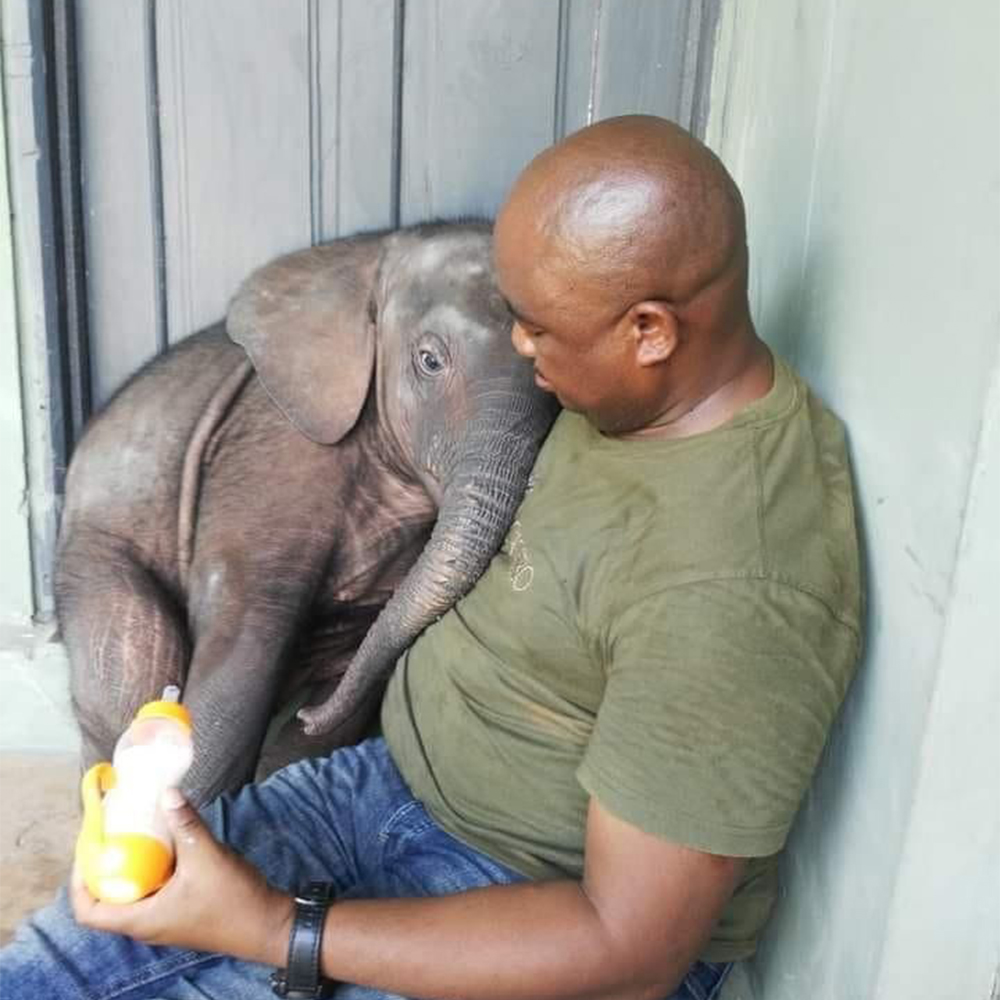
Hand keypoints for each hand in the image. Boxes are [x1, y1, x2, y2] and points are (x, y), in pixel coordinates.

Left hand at [71, 788, 294, 964]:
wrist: (269, 925)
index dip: (80, 880)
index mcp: (142, 920)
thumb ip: (186, 825)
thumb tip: (167, 793)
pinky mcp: (182, 911)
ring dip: (132, 865)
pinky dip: (154, 868)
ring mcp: (166, 919)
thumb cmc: (232, 900)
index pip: (89, 911)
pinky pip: (156, 889)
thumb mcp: (207, 858)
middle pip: (109, 898)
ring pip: (135, 892)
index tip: (89, 848)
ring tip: (136, 832)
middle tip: (112, 832)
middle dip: (107, 865)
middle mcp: (147, 923)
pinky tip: (167, 843)